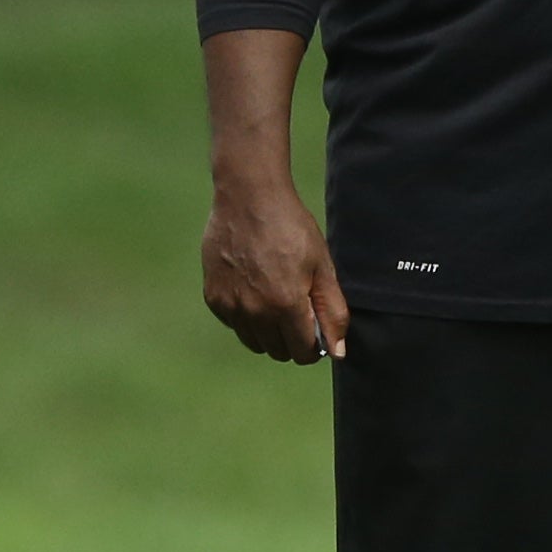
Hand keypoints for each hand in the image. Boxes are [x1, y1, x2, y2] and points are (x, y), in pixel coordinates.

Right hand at [201, 172, 346, 363]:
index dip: (313, 346)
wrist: (248, 197)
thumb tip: (337, 352)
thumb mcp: (322, 266)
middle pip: (277, 352)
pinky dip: (246, 317)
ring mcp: (230, 305)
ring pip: (254, 342)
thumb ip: (332, 312)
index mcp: (286, 305)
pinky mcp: (213, 297)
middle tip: (296, 310)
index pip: (302, 353)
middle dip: (291, 339)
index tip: (314, 328)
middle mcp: (254, 311)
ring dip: (268, 332)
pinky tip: (253, 289)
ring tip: (274, 300)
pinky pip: (234, 324)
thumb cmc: (291, 227)